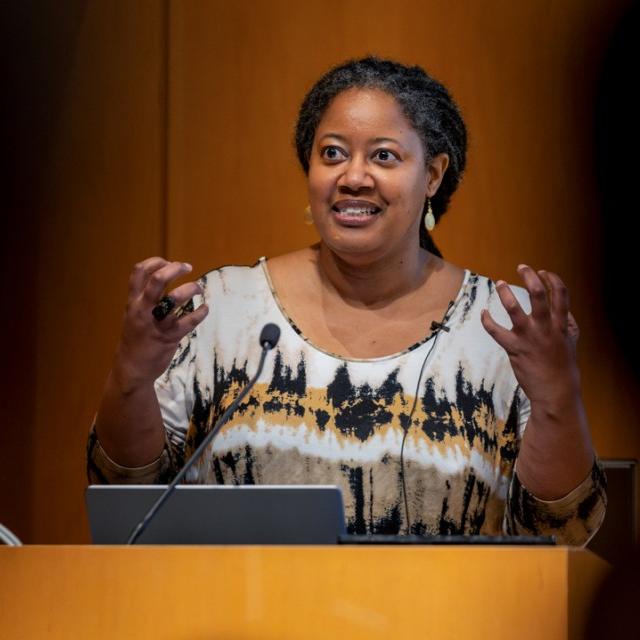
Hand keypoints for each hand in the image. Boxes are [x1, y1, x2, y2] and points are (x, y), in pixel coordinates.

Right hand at [113, 257, 208, 388]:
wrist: (132, 368)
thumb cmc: (136, 339)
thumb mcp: (133, 315)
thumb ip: (146, 298)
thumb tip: (166, 278)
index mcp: (133, 303)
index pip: (139, 272)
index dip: (155, 262)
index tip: (168, 262)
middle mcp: (143, 310)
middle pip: (157, 280)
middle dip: (174, 269)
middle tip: (187, 267)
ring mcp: (156, 323)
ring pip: (174, 298)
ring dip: (190, 288)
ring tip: (198, 287)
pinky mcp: (169, 337)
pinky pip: (189, 321)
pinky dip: (201, 312)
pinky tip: (205, 308)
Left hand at [480, 264, 580, 408]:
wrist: (555, 391)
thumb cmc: (563, 366)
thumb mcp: (571, 342)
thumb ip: (568, 324)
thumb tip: (565, 310)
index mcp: (561, 325)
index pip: (561, 294)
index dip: (552, 279)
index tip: (543, 272)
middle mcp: (545, 328)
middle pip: (538, 294)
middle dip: (529, 277)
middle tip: (521, 267)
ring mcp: (528, 337)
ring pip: (514, 309)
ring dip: (505, 293)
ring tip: (500, 283)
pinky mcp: (514, 348)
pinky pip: (496, 331)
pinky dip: (487, 320)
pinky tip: (484, 313)